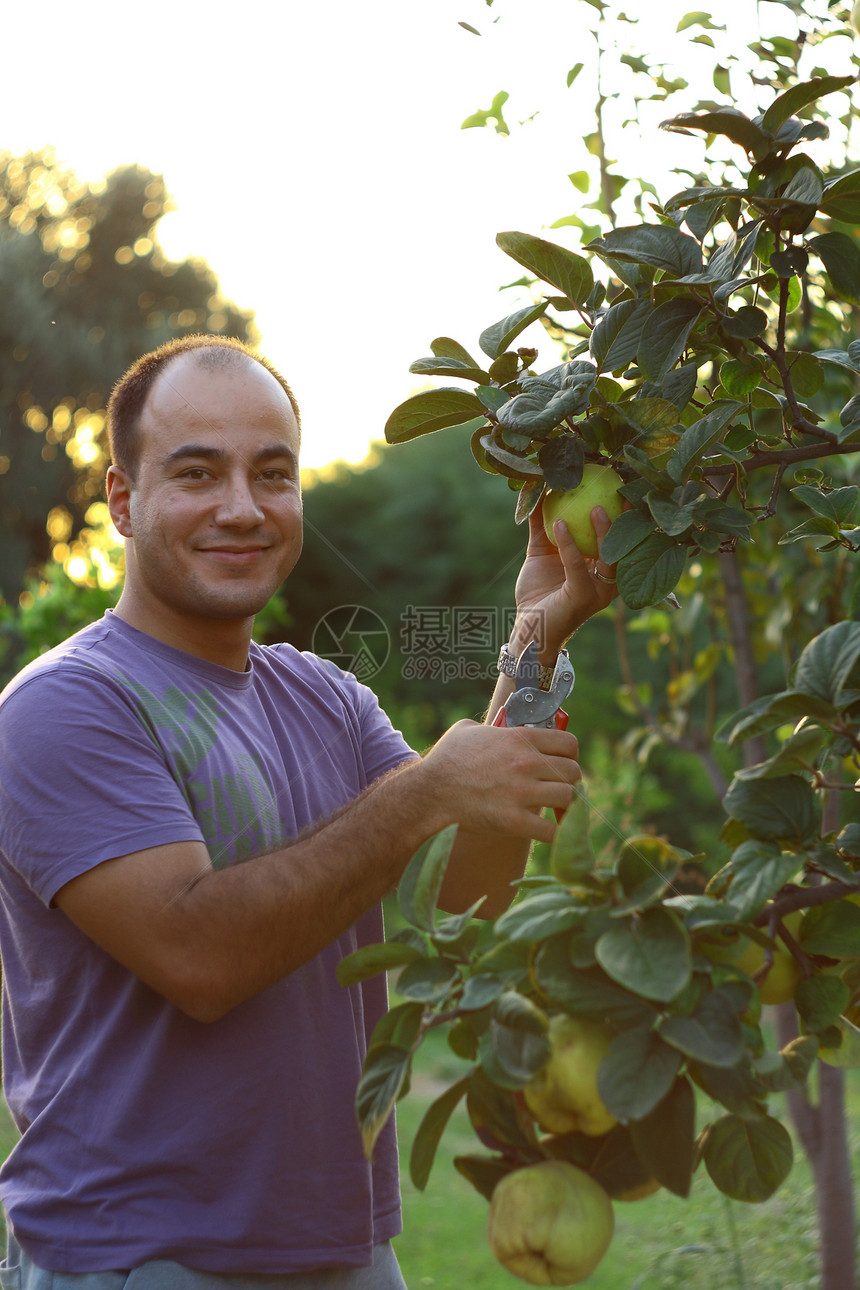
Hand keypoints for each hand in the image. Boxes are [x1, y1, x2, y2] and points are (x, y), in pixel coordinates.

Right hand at [418, 718, 581, 844]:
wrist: (429, 794)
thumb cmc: (446, 760)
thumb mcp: (468, 729)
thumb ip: (493, 727)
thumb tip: (500, 729)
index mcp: (520, 738)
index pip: (569, 743)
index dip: (571, 755)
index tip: (564, 763)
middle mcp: (526, 763)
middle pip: (573, 772)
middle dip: (569, 781)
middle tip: (559, 788)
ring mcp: (521, 792)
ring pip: (568, 798)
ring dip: (564, 805)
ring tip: (554, 809)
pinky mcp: (514, 821)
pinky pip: (552, 830)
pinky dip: (555, 832)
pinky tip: (547, 830)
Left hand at [512, 499, 618, 661]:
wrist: (529, 628)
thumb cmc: (538, 593)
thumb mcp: (541, 554)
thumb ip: (542, 528)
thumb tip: (538, 494)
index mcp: (603, 570)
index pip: (619, 539)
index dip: (622, 515)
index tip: (617, 488)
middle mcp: (608, 581)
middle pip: (624, 547)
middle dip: (626, 520)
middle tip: (618, 492)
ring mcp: (599, 591)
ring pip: (608, 557)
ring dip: (605, 531)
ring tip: (594, 506)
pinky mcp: (583, 598)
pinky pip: (577, 566)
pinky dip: (568, 544)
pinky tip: (559, 523)